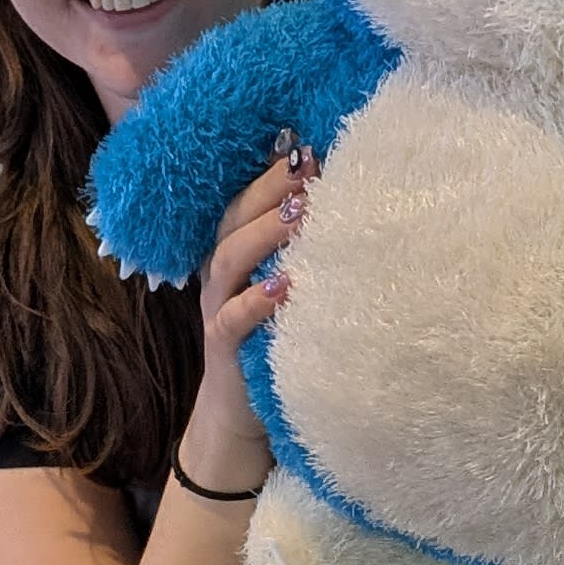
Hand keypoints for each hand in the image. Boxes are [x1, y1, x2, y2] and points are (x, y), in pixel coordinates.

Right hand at [183, 149, 304, 490]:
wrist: (239, 418)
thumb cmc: (275, 343)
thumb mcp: (289, 291)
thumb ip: (304, 253)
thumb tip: (346, 208)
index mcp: (235, 253)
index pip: (244, 200)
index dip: (272, 172)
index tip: (311, 145)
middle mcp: (220, 275)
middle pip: (233, 219)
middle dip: (270, 190)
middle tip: (309, 168)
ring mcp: (217, 310)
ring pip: (228, 261)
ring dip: (263, 235)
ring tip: (299, 216)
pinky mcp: (223, 349)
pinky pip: (231, 319)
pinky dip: (256, 302)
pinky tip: (285, 287)